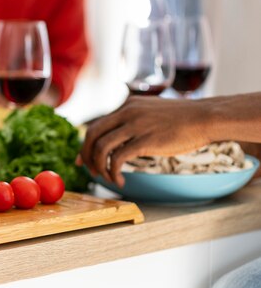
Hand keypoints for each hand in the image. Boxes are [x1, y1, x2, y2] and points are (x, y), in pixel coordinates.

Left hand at [77, 96, 213, 186]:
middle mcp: (126, 113)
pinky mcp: (145, 140)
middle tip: (89, 171)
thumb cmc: (182, 118)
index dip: (86, 144)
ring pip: (101, 147)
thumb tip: (121, 135)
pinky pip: (118, 158)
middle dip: (86, 155)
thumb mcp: (151, 110)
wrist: (205, 117)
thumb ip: (135, 119)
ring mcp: (135, 126)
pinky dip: (114, 172)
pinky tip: (121, 180)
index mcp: (126, 106)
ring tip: (107, 178)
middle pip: (92, 135)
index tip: (83, 159)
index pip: (96, 125)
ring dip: (99, 166)